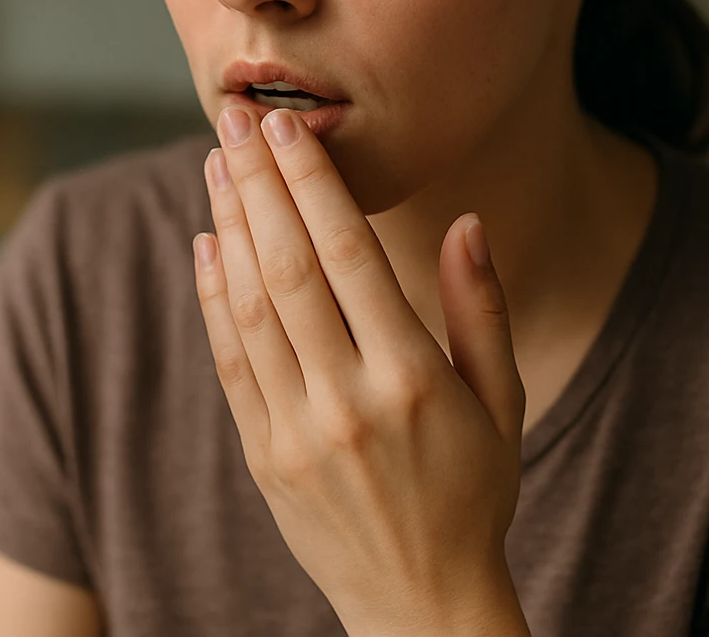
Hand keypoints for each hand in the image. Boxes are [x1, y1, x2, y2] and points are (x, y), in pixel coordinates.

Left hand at [194, 105, 527, 636]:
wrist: (420, 603)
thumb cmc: (473, 492)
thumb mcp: (502, 401)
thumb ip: (483, 309)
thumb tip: (469, 221)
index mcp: (414, 379)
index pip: (349, 256)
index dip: (313, 183)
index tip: (289, 127)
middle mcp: (349, 400)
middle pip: (288, 269)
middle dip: (258, 185)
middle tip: (234, 121)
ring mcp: (297, 431)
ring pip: (250, 308)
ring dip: (228, 227)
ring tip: (215, 164)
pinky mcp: (262, 456)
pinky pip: (229, 362)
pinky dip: (213, 298)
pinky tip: (206, 243)